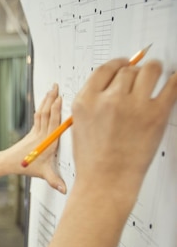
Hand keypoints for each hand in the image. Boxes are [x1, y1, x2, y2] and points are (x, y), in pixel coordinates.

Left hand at [4, 83, 65, 192]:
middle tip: (56, 86)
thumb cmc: (25, 167)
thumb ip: (54, 181)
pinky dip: (43, 107)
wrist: (7, 163)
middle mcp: (41, 134)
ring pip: (41, 112)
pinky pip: (38, 116)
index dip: (56, 109)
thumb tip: (65, 190)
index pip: (52, 122)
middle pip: (46, 113)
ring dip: (47, 100)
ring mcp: (36, 132)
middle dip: (52, 99)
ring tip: (52, 88)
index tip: (61, 98)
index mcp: (46, 141)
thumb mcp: (43, 174)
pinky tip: (45, 101)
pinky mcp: (33, 132)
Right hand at [71, 59, 176, 205]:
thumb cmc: (93, 159)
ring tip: (158, 75)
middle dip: (135, 73)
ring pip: (150, 70)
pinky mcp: (156, 114)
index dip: (117, 64)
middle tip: (141, 76)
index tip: (124, 64)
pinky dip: (174, 80)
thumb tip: (114, 85)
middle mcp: (108, 100)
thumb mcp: (80, 125)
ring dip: (154, 70)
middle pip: (128, 70)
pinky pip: (172, 85)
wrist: (106, 182)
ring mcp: (132, 106)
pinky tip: (173, 81)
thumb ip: (94, 102)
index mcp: (86, 101)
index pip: (104, 69)